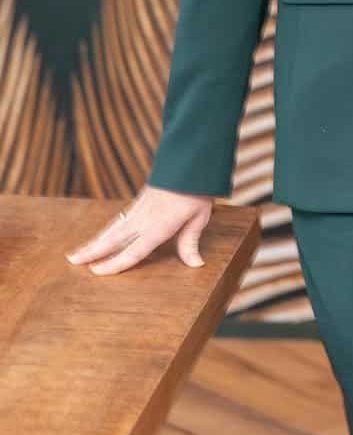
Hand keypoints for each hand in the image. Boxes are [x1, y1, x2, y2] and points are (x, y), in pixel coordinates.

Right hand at [64, 185, 213, 275]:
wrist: (189, 162)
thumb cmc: (196, 191)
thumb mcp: (199, 217)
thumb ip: (191, 241)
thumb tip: (195, 264)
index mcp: (158, 226)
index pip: (134, 250)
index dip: (115, 263)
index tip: (96, 272)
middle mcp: (144, 219)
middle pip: (114, 239)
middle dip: (93, 251)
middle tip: (71, 261)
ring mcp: (139, 209)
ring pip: (112, 228)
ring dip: (95, 241)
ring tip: (78, 252)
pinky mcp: (139, 201)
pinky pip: (119, 219)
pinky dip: (107, 230)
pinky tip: (102, 235)